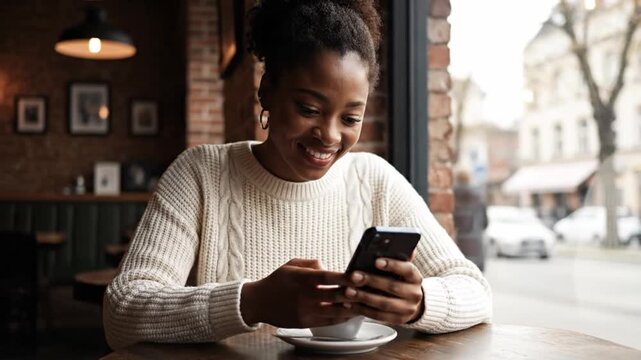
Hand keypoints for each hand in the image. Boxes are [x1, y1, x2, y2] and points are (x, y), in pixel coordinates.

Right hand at [241, 258, 355, 327]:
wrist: (258, 302)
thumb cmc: (277, 280)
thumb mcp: (292, 264)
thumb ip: (312, 263)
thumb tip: (329, 267)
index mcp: (302, 278)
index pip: (327, 277)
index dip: (345, 277)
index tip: (359, 275)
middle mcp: (305, 296)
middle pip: (335, 296)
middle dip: (354, 292)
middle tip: (370, 288)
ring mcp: (306, 311)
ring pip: (336, 312)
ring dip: (353, 307)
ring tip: (366, 302)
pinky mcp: (306, 322)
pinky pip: (330, 321)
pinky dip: (343, 317)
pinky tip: (353, 312)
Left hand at [343, 254, 423, 323]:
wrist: (410, 303)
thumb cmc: (399, 279)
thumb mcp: (400, 269)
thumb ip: (396, 257)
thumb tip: (392, 243)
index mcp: (415, 277)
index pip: (407, 269)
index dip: (392, 265)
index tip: (376, 260)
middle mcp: (415, 294)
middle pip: (392, 287)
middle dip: (371, 281)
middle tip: (354, 276)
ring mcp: (408, 309)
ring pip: (384, 303)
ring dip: (363, 297)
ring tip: (348, 291)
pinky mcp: (398, 321)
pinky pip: (378, 316)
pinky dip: (362, 309)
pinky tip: (349, 303)